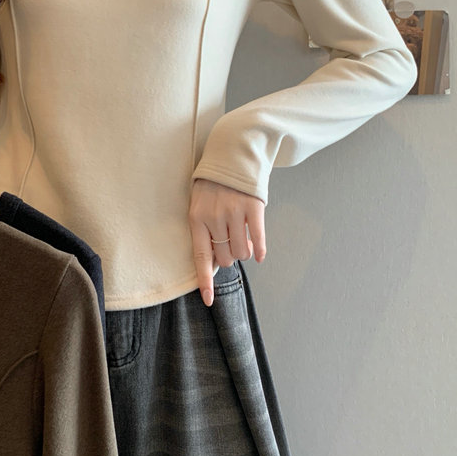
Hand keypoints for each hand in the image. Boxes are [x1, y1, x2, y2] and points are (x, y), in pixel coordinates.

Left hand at [188, 178, 265, 306]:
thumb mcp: (199, 204)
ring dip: (243, 251)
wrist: (232, 155)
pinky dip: (259, 250)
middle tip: (230, 243)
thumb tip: (212, 264)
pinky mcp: (254, 207)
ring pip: (241, 252)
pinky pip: (258, 239)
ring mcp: (235, 212)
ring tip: (241, 237)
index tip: (208, 300)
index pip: (200, 256)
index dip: (205, 280)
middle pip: (224, 258)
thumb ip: (203, 231)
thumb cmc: (212, 184)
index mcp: (196, 218)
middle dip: (228, 256)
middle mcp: (214, 217)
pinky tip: (259, 256)